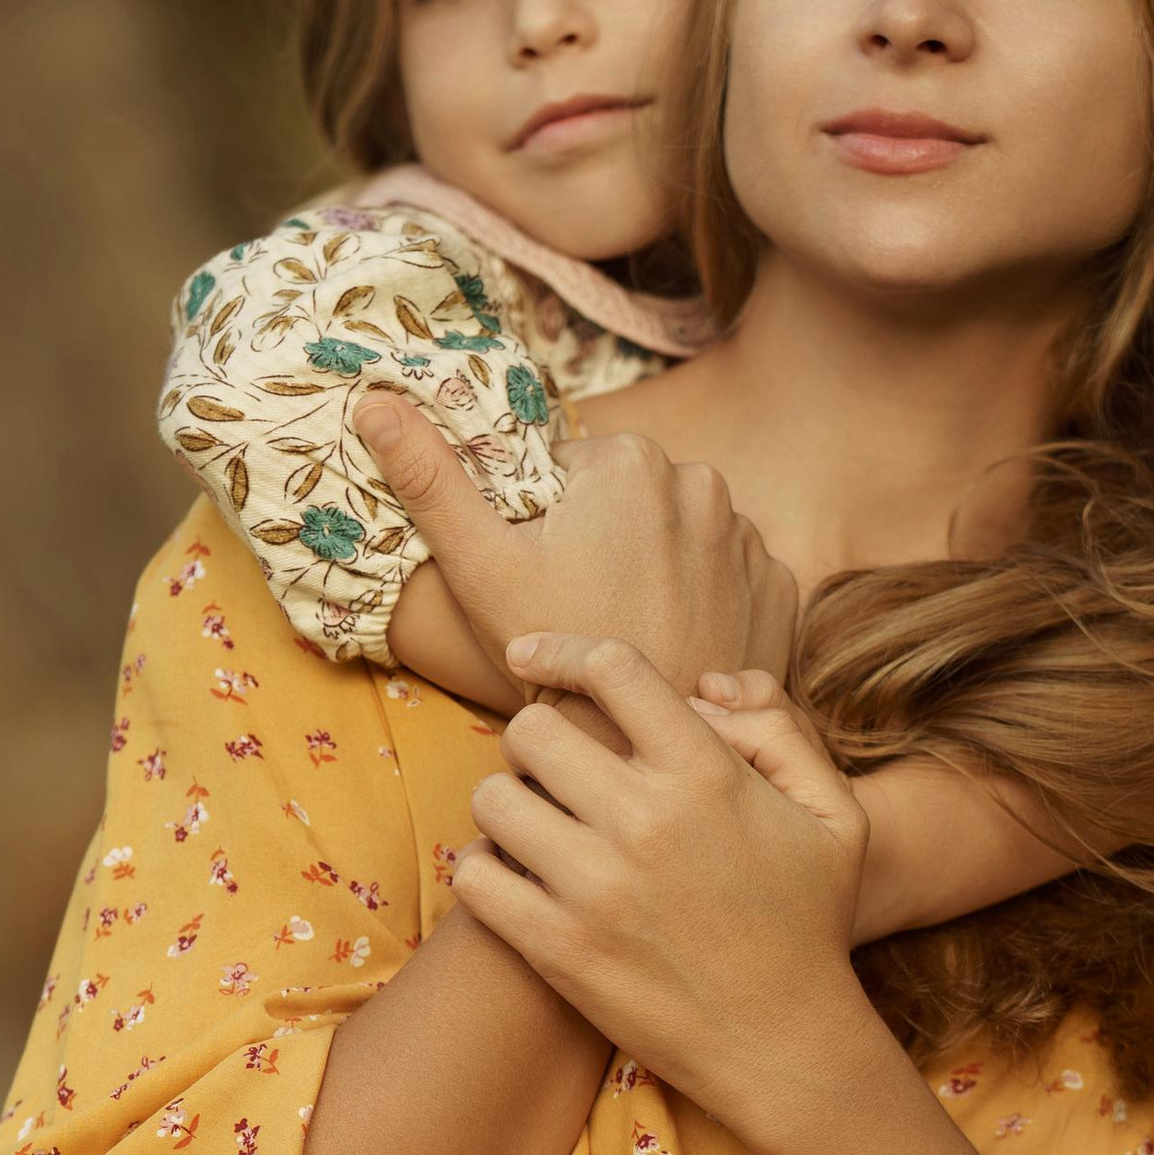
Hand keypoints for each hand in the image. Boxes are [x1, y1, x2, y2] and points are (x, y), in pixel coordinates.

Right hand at [356, 394, 797, 698]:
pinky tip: (676, 645)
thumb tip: (372, 398)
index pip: (571, 476)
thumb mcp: (479, 567)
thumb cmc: (552, 663)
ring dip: (656, 576)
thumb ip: (430, 477)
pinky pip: (731, 583)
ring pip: (681, 543)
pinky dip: (707, 607)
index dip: (546, 530)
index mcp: (630, 461)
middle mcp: (703, 482)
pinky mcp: (781, 591)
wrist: (639, 756)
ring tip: (629, 635)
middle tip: (580, 617)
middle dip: (604, 548)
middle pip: (630, 506)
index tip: (545, 585)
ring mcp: (750, 538)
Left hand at [457, 633, 873, 1136]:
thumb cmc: (809, 922)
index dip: (560, 650)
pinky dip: (484, 872)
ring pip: (494, 798)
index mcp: (707, 774)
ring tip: (538, 829)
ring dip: (509, 806)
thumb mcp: (835, 813)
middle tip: (557, 774)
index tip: (530, 656)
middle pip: (532, 729)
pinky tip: (516, 881)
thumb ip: (779, 727)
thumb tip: (705, 684)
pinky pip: (475, 877)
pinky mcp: (559, 950)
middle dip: (538, 741)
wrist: (785, 1045)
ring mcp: (596, 887)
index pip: (609, 667)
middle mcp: (645, 820)